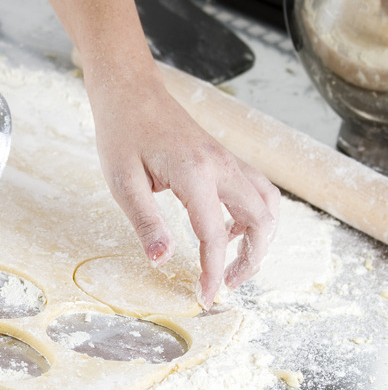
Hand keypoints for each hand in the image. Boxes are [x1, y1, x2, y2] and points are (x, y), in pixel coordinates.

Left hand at [89, 73, 279, 308]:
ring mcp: (227, 159)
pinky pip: (256, 189)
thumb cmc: (121, 133)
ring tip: (232, 262)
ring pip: (268, 203)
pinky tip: (225, 229)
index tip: (205, 297)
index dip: (212, 271)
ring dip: (260, 238)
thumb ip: (145, 222)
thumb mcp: (122, 182)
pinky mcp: (224, 157)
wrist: (130, 92)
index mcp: (194, 173)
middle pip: (262, 220)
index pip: (214, 235)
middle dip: (252, 259)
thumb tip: (162, 261)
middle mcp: (221, 165)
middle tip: (226, 284)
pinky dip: (253, 215)